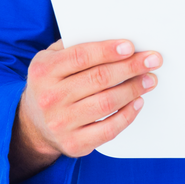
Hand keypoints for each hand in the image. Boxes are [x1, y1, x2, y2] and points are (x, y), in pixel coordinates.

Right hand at [16, 38, 162, 158]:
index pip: (81, 57)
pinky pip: (109, 129)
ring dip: (133, 89)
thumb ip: (74, 47)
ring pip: (107, 103)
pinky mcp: (74, 144)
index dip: (108, 50)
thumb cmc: (51, 85)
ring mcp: (61, 123)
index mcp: (44, 71)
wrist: (33, 125)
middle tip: (151, 61)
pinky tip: (138, 102)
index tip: (130, 47)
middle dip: (130, 68)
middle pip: (98, 79)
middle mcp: (50, 98)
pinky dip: (128, 115)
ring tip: (149, 80)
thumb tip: (114, 39)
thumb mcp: (50, 61)